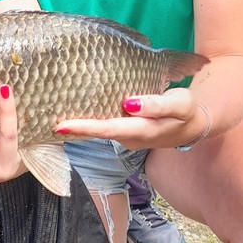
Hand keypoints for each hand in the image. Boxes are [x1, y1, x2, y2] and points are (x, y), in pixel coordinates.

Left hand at [55, 88, 205, 150]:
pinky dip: (90, 123)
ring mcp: (128, 137)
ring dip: (79, 127)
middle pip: (98, 133)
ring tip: (53, 116)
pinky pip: (105, 127)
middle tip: (46, 122)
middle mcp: (131, 138)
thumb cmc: (187, 111)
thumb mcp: (179, 104)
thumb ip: (157, 104)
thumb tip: (130, 104)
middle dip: (73, 129)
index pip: (108, 129)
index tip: (62, 125)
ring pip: (100, 131)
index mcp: (143, 131)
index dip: (85, 128)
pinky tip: (75, 115)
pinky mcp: (127, 132)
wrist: (196, 125)